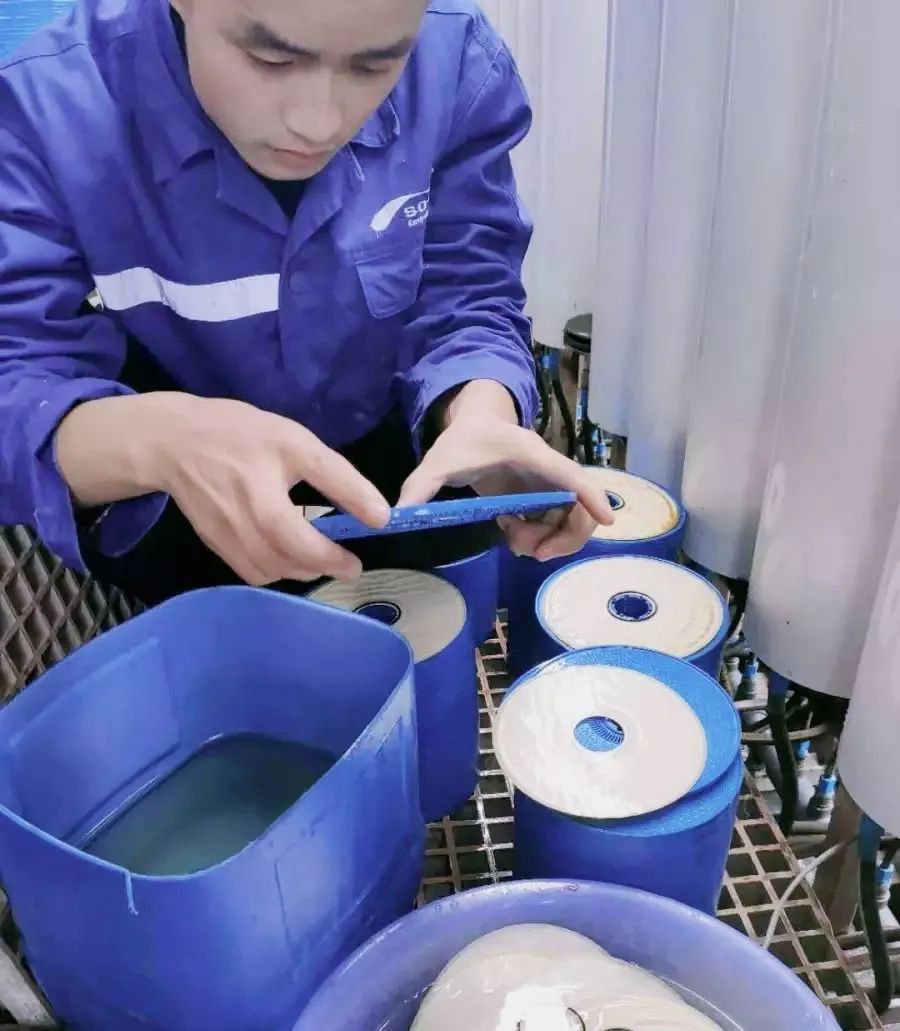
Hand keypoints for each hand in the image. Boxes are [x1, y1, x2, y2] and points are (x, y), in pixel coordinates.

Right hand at [57, 393, 388, 584]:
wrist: (174, 443)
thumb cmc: (242, 435)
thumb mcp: (295, 441)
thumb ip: (337, 477)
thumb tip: (380, 515)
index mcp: (262, 484)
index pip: (301, 525)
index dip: (335, 544)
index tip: (369, 543)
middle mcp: (241, 514)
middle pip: (284, 555)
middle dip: (323, 564)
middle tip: (351, 564)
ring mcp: (224, 533)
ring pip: (268, 570)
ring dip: (301, 571)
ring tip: (324, 561)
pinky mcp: (214, 544)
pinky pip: (251, 572)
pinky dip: (277, 572)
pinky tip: (292, 559)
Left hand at [397, 382, 614, 560]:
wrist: (476, 424)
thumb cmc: (464, 439)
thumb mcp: (438, 460)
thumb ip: (420, 485)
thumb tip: (397, 515)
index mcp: (533, 457)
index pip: (572, 478)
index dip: (592, 498)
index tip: (608, 520)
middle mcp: (550, 472)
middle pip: (580, 510)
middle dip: (563, 539)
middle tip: (531, 553)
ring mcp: (550, 486)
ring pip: (569, 522)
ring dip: (549, 541)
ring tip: (514, 543)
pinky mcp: (543, 498)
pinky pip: (555, 524)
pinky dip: (540, 536)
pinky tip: (512, 532)